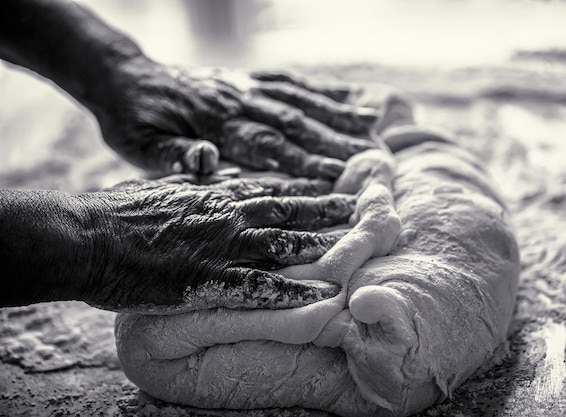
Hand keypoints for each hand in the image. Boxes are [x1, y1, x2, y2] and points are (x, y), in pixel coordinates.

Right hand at [75, 176, 355, 312]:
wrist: (87, 235)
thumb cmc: (118, 212)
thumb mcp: (162, 183)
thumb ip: (193, 176)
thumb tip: (213, 164)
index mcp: (215, 193)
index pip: (271, 186)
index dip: (305, 186)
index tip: (331, 183)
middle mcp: (227, 214)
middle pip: (289, 210)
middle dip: (327, 209)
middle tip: (361, 209)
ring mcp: (222, 246)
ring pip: (284, 244)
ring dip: (321, 246)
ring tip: (354, 248)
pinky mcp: (209, 280)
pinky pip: (261, 287)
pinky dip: (294, 293)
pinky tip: (321, 297)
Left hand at [94, 57, 377, 178]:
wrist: (125, 77)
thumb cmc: (133, 121)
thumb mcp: (139, 145)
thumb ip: (174, 154)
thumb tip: (207, 160)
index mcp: (213, 123)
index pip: (265, 144)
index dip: (302, 160)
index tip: (338, 174)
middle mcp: (237, 100)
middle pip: (293, 122)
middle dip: (333, 141)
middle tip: (371, 158)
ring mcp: (246, 86)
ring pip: (299, 100)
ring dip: (336, 114)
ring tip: (372, 127)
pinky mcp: (248, 79)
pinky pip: (291, 82)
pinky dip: (323, 91)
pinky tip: (350, 98)